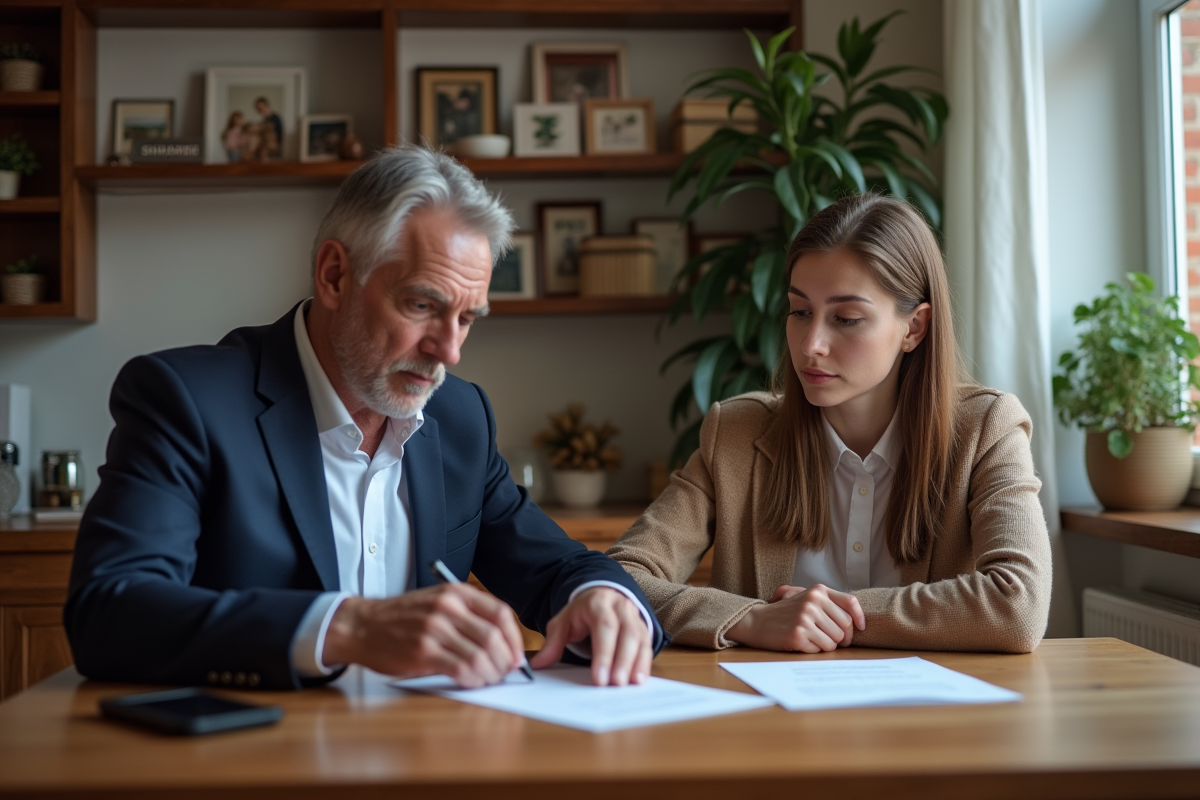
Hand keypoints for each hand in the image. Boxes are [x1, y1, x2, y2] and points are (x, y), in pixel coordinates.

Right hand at [321, 583, 524, 687]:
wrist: (363, 626)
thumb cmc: (402, 617)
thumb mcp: (437, 601)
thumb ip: (467, 615)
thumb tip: (501, 643)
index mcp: (455, 593)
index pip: (500, 613)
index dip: (514, 638)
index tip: (517, 655)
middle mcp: (447, 608)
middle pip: (493, 637)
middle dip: (505, 660)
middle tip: (505, 672)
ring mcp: (435, 629)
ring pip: (480, 656)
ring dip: (490, 673)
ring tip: (488, 679)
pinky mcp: (423, 652)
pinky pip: (461, 669)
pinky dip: (473, 680)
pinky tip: (472, 682)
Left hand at [529, 587, 651, 686]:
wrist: (601, 593)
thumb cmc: (581, 612)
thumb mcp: (563, 621)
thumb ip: (553, 642)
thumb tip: (538, 665)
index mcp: (598, 603)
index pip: (604, 627)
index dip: (604, 653)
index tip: (599, 678)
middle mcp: (620, 607)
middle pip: (626, 633)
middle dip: (622, 661)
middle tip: (616, 684)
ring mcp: (634, 617)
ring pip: (640, 639)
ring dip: (636, 663)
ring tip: (631, 685)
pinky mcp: (643, 629)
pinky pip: (647, 645)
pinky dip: (645, 663)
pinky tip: (640, 679)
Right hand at [725, 584, 865, 652]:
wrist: (756, 621)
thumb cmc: (785, 612)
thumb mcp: (806, 598)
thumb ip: (830, 602)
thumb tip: (857, 620)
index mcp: (818, 590)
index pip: (850, 603)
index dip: (859, 618)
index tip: (861, 628)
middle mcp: (813, 602)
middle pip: (845, 627)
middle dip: (840, 637)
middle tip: (828, 638)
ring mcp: (805, 618)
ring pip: (834, 641)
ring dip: (825, 645)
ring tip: (810, 638)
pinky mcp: (798, 634)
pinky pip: (820, 649)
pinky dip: (813, 649)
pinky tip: (801, 642)